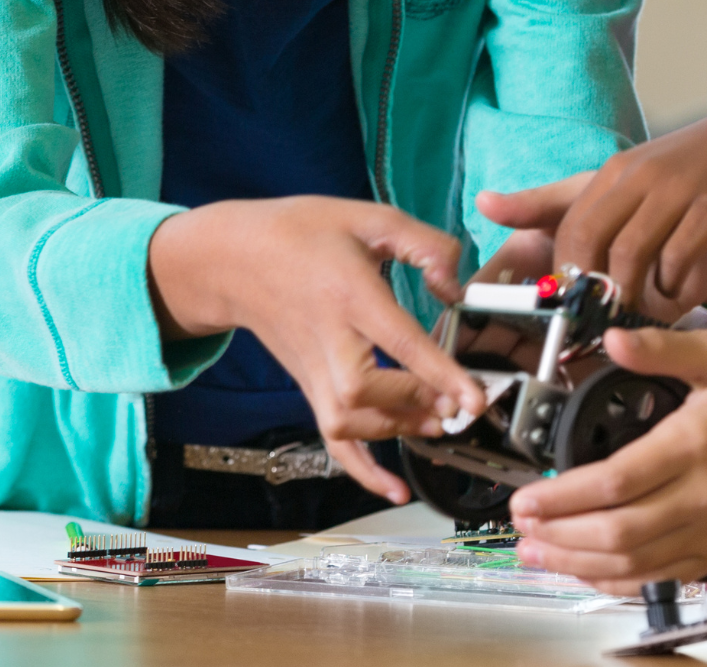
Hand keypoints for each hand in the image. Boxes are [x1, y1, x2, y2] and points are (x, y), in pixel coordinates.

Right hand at [148, 197, 487, 501]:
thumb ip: (424, 245)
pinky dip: (363, 471)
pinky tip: (393, 490)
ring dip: (396, 431)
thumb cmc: (303, 233)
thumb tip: (457, 286)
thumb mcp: (369, 216)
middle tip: (456, 406)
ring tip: (436, 426)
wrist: (233, 258)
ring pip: (348, 421)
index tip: (472, 398)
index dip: (438, 373)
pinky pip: (331, 440)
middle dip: (415, 404)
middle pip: (365, 390)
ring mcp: (314, 371)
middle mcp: (328, 340)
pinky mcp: (309, 387)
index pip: (397, 341)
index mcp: (349, 294)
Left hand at [508, 327, 706, 594]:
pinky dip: (615, 581)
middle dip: (558, 535)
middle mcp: (698, 497)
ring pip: (631, 562)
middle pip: (616, 531)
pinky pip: (657, 578)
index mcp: (692, 445)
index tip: (524, 498)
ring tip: (535, 552)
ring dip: (575, 563)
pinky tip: (584, 571)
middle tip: (519, 526)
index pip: (614, 481)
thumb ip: (661, 348)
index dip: (561, 497)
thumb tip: (615, 340)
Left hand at [544, 88, 706, 299]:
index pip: (569, 232)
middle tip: (603, 319)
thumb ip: (560, 199)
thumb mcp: (625, 177)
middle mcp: (638, 180)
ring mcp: (676, 193)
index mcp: (613, 174)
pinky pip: (680, 260)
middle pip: (592, 246)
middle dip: (592, 292)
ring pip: (633, 258)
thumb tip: (484, 204)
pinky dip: (674, 286)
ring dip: (632, 295)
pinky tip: (679, 291)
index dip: (566, 278)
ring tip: (640, 312)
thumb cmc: (689, 167)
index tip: (576, 308)